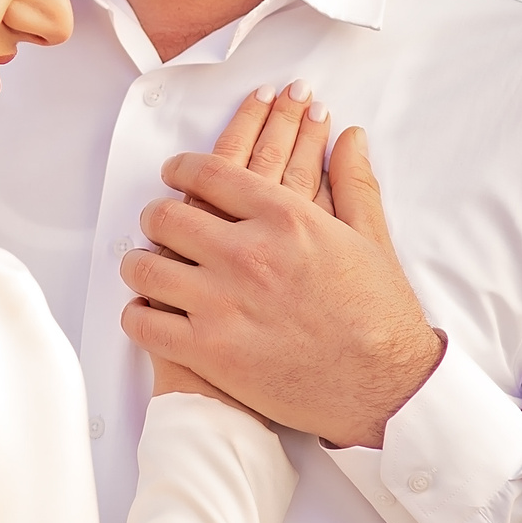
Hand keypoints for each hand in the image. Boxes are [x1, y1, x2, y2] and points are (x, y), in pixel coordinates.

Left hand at [124, 125, 443, 448]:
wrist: (384, 386)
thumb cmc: (380, 315)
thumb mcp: (370, 237)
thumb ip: (352, 181)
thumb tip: (350, 136)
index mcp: (285, 218)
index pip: (209, 173)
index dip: (181, 168)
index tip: (173, 173)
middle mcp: (248, 254)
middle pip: (168, 216)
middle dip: (156, 215)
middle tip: (157, 222)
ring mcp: (223, 303)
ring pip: (147, 266)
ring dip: (139, 262)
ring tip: (144, 265)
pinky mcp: (209, 351)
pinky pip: (145, 323)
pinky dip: (137, 315)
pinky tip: (146, 311)